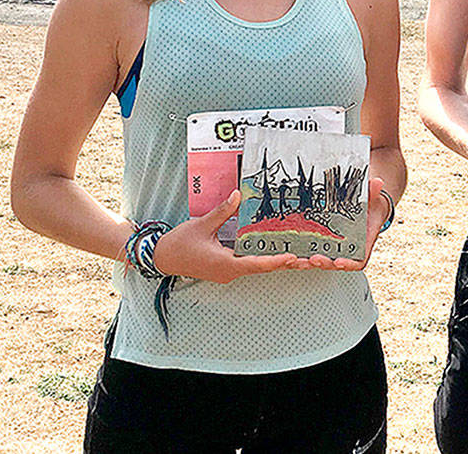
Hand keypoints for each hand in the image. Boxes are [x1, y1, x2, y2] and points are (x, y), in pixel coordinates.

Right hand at [153, 190, 298, 282]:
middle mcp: (228, 272)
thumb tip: (237, 195)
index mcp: (225, 264)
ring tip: (295, 255)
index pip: (256, 264)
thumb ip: (222, 211)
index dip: (276, 261)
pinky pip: (246, 264)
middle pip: (260, 267)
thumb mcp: (202, 225)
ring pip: (254, 267)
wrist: (162, 258)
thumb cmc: (180, 244)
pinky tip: (271, 251)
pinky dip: (260, 259)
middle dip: (281, 262)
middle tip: (305, 258)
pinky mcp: (224, 269)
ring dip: (272, 261)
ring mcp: (226, 272)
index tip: (292, 257)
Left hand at [294, 177, 389, 271]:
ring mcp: (334, 248)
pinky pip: (312, 252)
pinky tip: (289, 253)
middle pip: (335, 264)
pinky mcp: (323, 244)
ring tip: (295, 260)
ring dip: (307, 263)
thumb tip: (378, 182)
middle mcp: (348, 250)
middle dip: (323, 263)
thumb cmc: (371, 206)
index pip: (357, 262)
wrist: (368, 207)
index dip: (348, 264)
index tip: (338, 262)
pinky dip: (301, 254)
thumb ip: (372, 192)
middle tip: (312, 259)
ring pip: (321, 261)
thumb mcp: (372, 198)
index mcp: (362, 244)